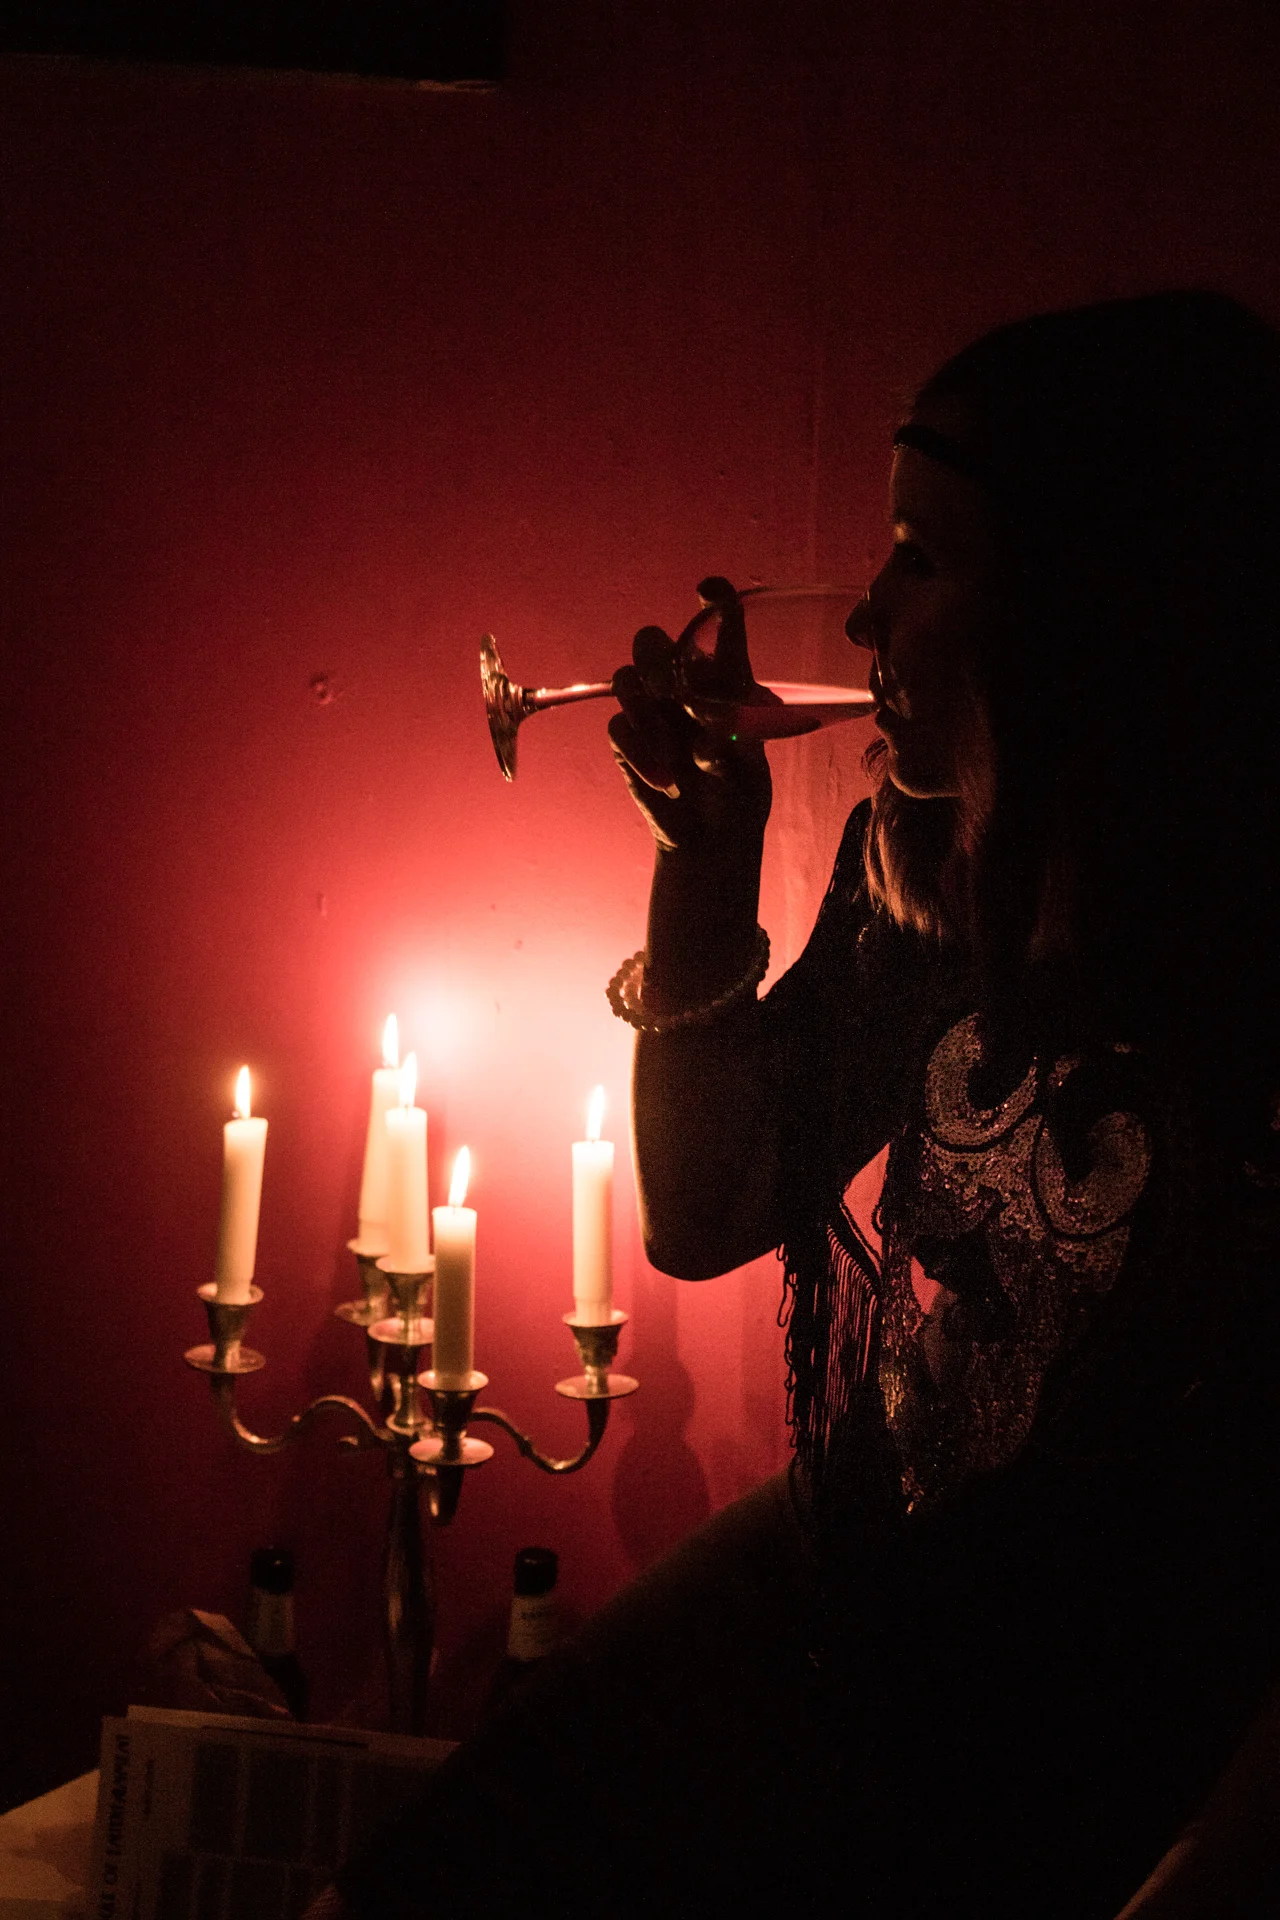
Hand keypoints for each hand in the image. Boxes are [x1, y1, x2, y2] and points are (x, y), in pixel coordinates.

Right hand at [609, 577, 773, 852]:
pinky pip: (617, 728)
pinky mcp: (628, 740)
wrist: (710, 836)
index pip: (717, 624)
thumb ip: (731, 735)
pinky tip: (666, 781)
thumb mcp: (750, 760)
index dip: (713, 600)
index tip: (708, 591)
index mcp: (722, 676)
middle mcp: (681, 683)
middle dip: (654, 659)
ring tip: (672, 751)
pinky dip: (642, 754)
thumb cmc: (739, 788)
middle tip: (667, 690)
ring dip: (644, 709)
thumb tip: (703, 724)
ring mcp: (649, 710)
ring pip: (625, 677)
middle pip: (650, 641)